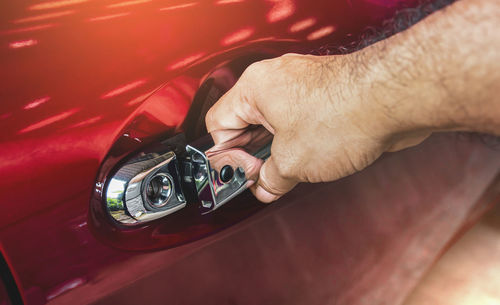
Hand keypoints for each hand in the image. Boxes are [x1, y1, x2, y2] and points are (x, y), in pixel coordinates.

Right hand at [205, 53, 427, 202]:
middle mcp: (276, 80)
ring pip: (276, 122)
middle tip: (266, 177)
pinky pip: (301, 119)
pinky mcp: (326, 92)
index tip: (245, 175)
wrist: (395, 98)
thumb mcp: (292, 162)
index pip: (218, 124)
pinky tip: (314, 158)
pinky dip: (302, 140)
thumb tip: (265, 186)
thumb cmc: (344, 114)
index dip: (227, 155)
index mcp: (254, 88)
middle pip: (247, 122)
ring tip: (293, 170)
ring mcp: (303, 84)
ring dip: (280, 149)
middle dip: (255, 154)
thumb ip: (269, 179)